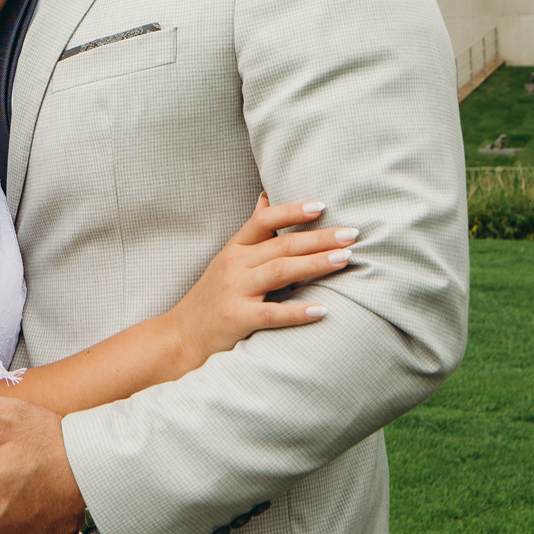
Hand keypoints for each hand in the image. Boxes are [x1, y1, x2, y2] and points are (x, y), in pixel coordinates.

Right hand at [166, 196, 357, 369]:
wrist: (181, 335)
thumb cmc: (212, 297)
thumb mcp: (227, 259)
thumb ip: (251, 232)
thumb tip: (266, 197)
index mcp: (234, 248)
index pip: (264, 221)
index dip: (292, 211)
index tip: (322, 206)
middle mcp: (234, 265)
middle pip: (282, 245)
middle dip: (320, 238)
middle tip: (351, 234)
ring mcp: (235, 291)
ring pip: (280, 271)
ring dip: (315, 264)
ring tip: (344, 259)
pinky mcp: (237, 319)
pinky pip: (272, 313)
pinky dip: (297, 312)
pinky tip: (321, 310)